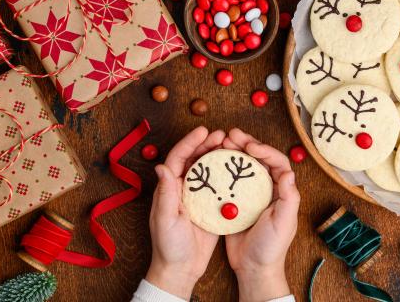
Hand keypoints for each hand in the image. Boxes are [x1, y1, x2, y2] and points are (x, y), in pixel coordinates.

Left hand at [146, 127, 224, 298]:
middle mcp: (182, 189)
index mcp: (169, 188)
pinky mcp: (208, 207)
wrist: (181, 270)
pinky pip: (217, 185)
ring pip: (207, 169)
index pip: (178, 158)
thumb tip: (162, 166)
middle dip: (207, 144)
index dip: (190, 142)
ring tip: (231, 146)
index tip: (204, 130)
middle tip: (223, 135)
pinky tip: (237, 169)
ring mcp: (196, 197)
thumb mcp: (166, 219)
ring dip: (217, 156)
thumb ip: (166, 193)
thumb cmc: (168, 246)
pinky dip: (226, 174)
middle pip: (194, 159)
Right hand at [222, 128, 299, 301]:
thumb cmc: (271, 248)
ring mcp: (251, 193)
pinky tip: (211, 161)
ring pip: (243, 165)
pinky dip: (221, 168)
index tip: (249, 146)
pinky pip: (229, 179)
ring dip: (233, 152)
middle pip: (258, 158)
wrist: (253, 268)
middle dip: (246, 143)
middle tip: (231, 135)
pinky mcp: (236, 200)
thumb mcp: (283, 223)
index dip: (264, 150)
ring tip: (220, 142)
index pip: (276, 162)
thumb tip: (288, 173)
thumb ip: (288, 198)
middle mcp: (267, 188)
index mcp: (282, 190)